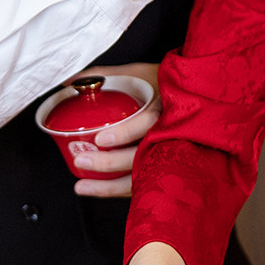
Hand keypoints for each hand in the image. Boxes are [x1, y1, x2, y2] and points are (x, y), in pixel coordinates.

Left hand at [67, 61, 161, 197]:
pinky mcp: (166, 168)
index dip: (125, 133)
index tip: (101, 139)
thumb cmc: (164, 85)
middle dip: (109, 163)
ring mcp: (170, 153)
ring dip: (110, 186)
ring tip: (82, 187)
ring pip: (142, 176)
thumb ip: (105, 76)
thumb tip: (70, 82)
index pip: (147, 123)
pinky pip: (144, 184)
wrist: (194, 97)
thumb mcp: (138, 74)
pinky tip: (100, 191)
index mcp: (165, 108)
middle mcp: (171, 134)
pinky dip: (120, 190)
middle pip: (142, 155)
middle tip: (81, 161)